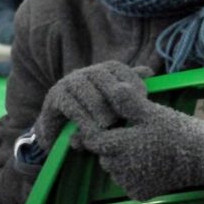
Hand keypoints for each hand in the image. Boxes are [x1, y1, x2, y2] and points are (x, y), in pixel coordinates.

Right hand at [34, 60, 152, 149]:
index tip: (142, 97)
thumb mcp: (115, 108)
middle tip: (124, 113)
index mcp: (100, 72)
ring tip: (107, 124)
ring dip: (97, 107)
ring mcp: (68, 83)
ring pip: (84, 89)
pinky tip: (90, 130)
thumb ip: (129, 91)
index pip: (117, 68)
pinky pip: (69, 104)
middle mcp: (84, 73)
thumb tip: (149, 71)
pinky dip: (81, 117)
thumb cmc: (97, 120)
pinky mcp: (54, 96)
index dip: (130, 80)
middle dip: (114, 95)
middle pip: (100, 76)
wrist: (63, 135)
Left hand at [81, 82, 203, 200]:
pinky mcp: (140, 192)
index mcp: (122, 147)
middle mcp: (122, 169)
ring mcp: (131, 183)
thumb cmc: (175, 130)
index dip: (91, 129)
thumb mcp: (151, 111)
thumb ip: (129, 101)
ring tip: (132, 144)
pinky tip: (141, 160)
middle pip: (103, 154)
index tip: (95, 120)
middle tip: (120, 130)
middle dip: (107, 143)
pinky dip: (129, 171)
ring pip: (113, 168)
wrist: (201, 157)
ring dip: (117, 157)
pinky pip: (125, 180)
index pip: (94, 140)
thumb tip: (114, 88)